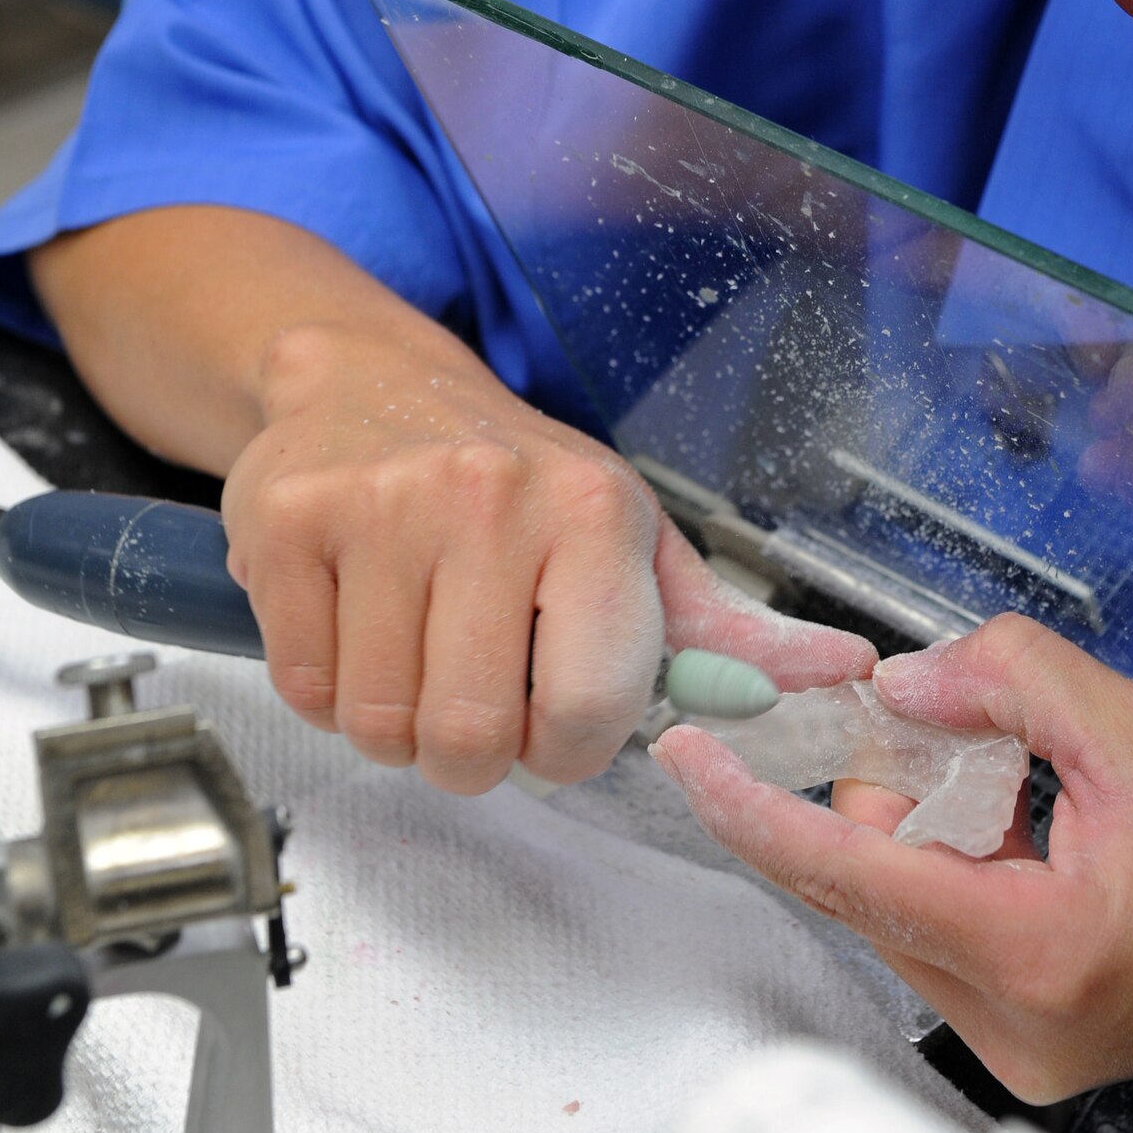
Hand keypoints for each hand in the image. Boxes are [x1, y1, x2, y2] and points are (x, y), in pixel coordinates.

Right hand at [223, 320, 875, 790]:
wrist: (368, 380)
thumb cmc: (517, 483)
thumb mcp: (632, 541)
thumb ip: (729, 631)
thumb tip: (846, 672)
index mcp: (594, 513)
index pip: (592, 712)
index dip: (567, 750)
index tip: (554, 723)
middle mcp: (490, 496)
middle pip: (472, 739)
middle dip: (472, 752)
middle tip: (473, 691)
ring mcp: (380, 505)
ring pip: (380, 727)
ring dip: (397, 723)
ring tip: (415, 649)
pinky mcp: (286, 522)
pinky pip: (305, 688)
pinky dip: (328, 686)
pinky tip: (357, 620)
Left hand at [652, 614, 1132, 1100]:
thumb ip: (1006, 680)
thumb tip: (902, 679)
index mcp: (1036, 951)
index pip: (849, 872)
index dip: (755, 806)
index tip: (691, 756)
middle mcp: (1012, 1019)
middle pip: (870, 880)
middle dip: (891, 787)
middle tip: (951, 725)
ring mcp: (1017, 1040)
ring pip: (902, 901)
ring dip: (933, 823)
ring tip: (1028, 787)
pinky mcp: (1025, 1034)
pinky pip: (942, 927)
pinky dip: (960, 859)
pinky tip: (1031, 827)